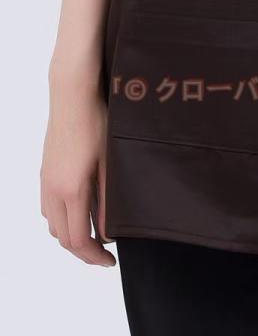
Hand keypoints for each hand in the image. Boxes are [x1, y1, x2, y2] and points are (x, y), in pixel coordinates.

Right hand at [40, 73, 115, 266]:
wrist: (72, 96)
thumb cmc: (96, 124)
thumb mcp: (109, 164)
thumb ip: (108, 200)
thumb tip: (109, 231)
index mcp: (70, 190)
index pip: (78, 240)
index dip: (94, 256)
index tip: (111, 261)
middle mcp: (52, 190)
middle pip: (62, 237)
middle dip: (83, 250)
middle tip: (106, 253)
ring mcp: (45, 180)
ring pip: (53, 223)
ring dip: (71, 234)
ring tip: (96, 232)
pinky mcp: (45, 171)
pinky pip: (48, 207)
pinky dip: (62, 218)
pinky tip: (80, 209)